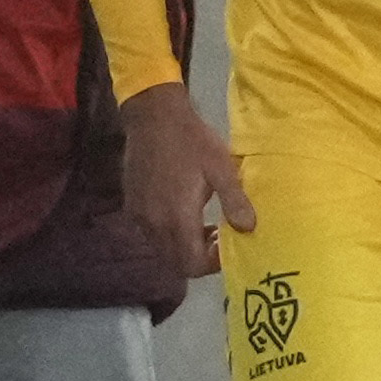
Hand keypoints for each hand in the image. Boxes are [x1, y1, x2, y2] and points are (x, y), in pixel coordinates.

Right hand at [118, 81, 249, 280]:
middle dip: (198, 258)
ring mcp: (140, 215)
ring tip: (201, 223)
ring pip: (162, 250)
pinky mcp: (132, 205)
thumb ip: (235, 201)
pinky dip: (168, 233)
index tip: (225, 242)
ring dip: (183, 246)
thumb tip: (249, 228)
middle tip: (217, 234)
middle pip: (176, 263)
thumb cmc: (191, 140)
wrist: (153, 116)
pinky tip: (181, 209)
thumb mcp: (221, 167)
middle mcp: (154, 223)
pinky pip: (150, 233)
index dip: (212, 262)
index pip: (192, 264)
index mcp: (177, 217)